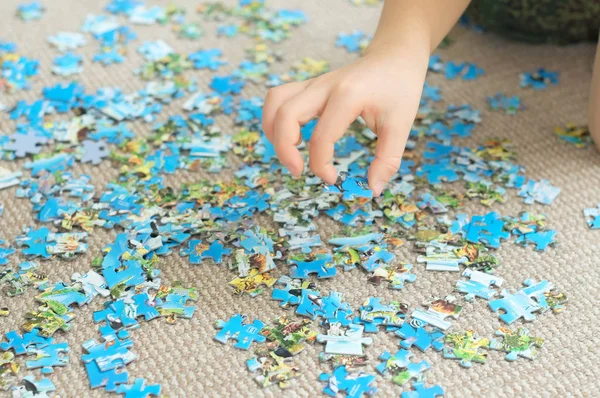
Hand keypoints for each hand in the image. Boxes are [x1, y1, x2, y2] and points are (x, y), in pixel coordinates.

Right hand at [262, 49, 428, 195]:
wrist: (395, 56)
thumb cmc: (399, 89)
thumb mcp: (400, 125)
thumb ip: (387, 160)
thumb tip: (373, 190)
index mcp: (347, 96)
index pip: (320, 137)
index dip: (320, 165)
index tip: (332, 179)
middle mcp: (324, 86)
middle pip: (285, 115)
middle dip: (284, 150)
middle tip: (298, 171)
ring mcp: (313, 83)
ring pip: (274, 101)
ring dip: (272, 131)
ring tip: (287, 154)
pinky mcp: (309, 85)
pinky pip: (278, 98)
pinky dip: (274, 119)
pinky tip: (287, 137)